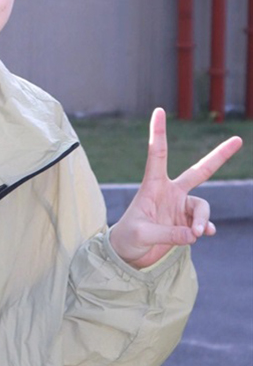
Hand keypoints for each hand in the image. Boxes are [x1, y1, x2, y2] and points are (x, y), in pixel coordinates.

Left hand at [109, 108, 242, 268]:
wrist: (128, 255)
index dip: (158, 133)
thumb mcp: (142, 235)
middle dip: (219, 156)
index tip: (158, 110)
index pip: (157, 154)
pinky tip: (206, 234)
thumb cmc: (127, 238)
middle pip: (200, 171)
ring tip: (197, 233)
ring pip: (202, 207)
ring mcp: (180, 207)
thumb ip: (169, 234)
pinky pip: (203, 224)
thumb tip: (196, 234)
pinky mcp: (186, 224)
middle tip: (238, 140)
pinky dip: (205, 229)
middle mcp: (170, 193)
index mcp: (153, 186)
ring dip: (202, 220)